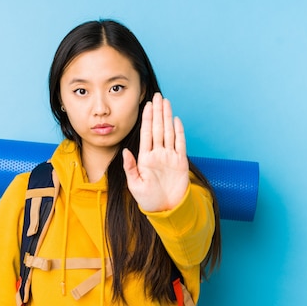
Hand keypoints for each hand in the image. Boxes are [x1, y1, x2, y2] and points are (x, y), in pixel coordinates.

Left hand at [123, 93, 188, 211]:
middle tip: (158, 96)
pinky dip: (179, 132)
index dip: (147, 119)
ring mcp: (170, 157)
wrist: (166, 209)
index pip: (146, 134)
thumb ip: (130, 167)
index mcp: (145, 158)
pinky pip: (180, 144)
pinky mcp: (180, 162)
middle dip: (158, 112)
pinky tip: (176, 120)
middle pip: (158, 128)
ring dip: (167, 117)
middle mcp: (158, 154)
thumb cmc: (148, 200)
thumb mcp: (134, 185)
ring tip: (166, 102)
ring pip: (169, 132)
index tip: (147, 105)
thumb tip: (125, 151)